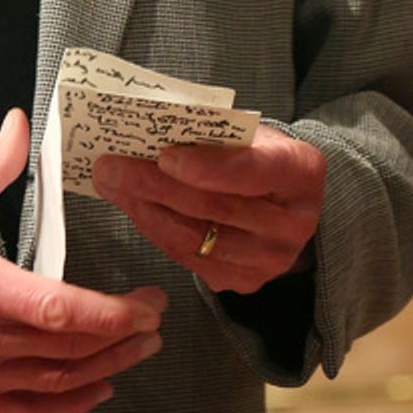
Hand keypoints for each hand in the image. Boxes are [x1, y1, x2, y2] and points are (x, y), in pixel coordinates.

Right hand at [0, 109, 167, 412]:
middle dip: (124, 336)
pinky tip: (98, 386)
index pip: (60, 311)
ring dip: (109, 367)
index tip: (147, 302)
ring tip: (139, 347)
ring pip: (59, 382)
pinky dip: (71, 402)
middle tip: (155, 317)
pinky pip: (31, 411)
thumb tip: (20, 126)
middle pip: (71, 349)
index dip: (114, 313)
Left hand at [92, 123, 324, 293]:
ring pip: (195, 239)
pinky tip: (131, 206)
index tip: (164, 155)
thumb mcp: (244, 132)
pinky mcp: (244, 282)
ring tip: (110, 184)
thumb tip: (142, 130)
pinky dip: (153, 229)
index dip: (207, 166)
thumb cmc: (254, 153)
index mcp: (301, 171)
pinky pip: (187, 259)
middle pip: (215, 208)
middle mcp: (294, 223)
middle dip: (155, 186)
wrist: (278, 199)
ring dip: (144, 211)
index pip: (254, 171)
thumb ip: (207, 133)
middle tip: (110, 166)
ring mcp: (270, 260)